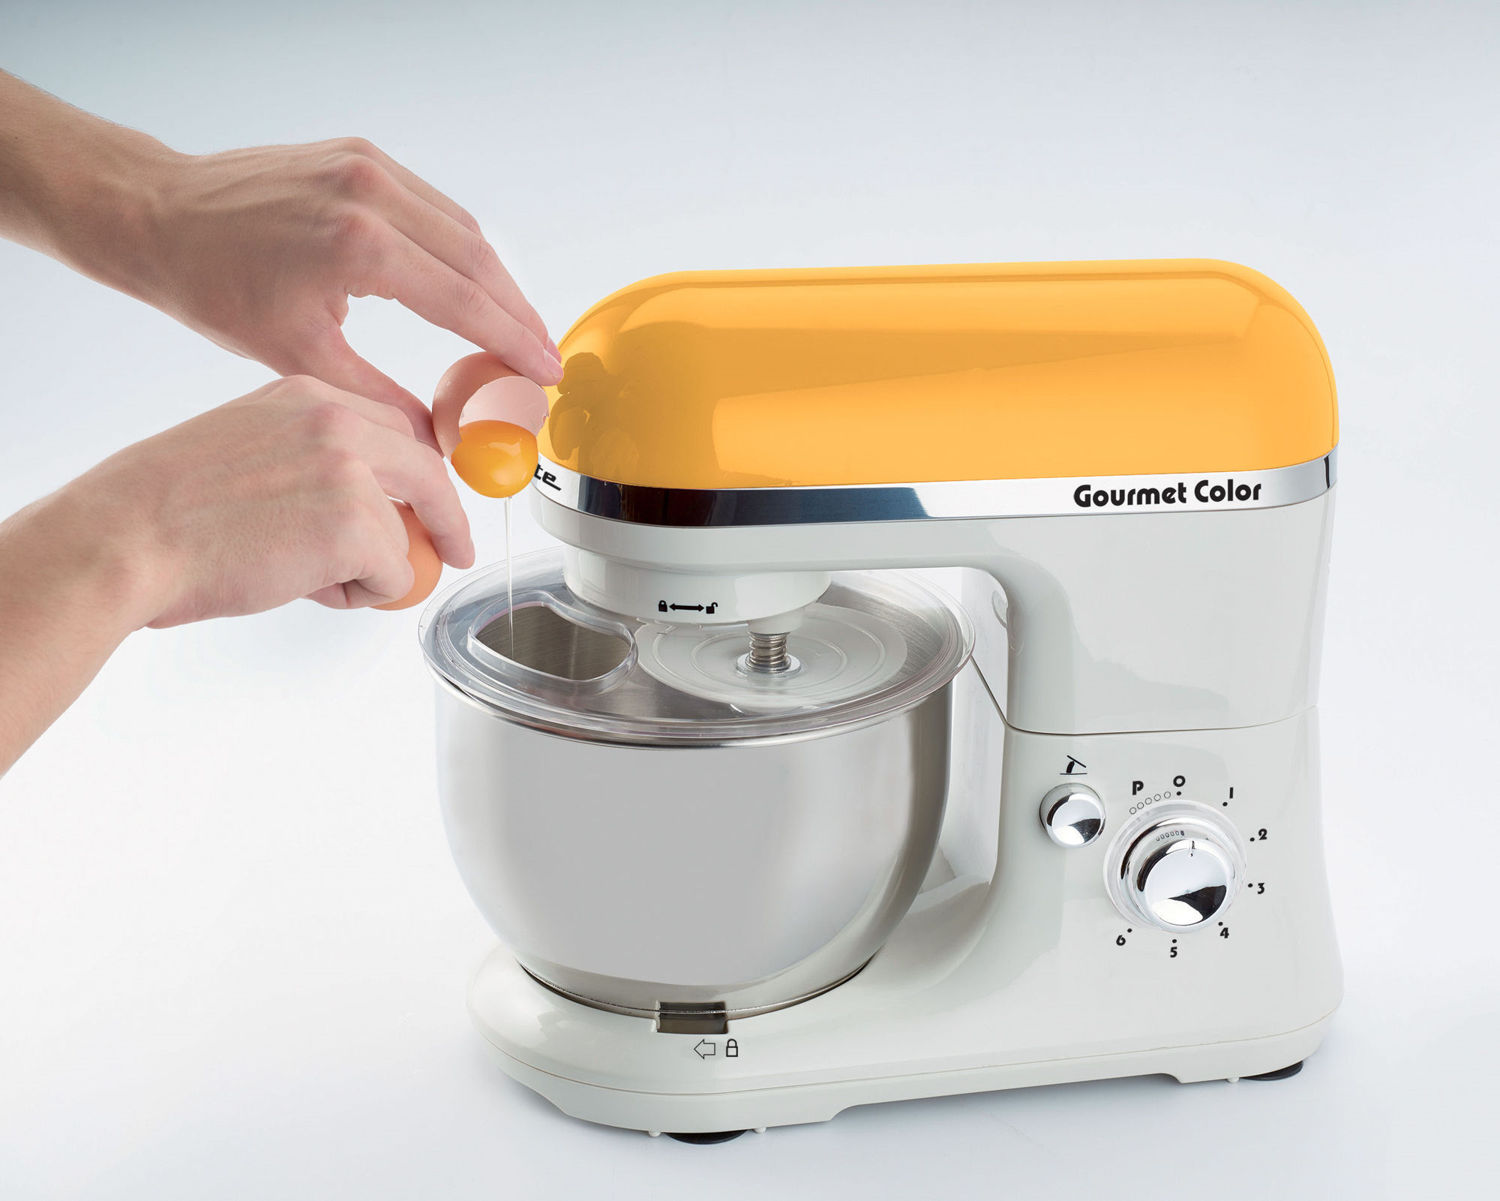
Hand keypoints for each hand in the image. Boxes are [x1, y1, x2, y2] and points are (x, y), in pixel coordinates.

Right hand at [66, 376, 473, 626]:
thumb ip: (310, 464)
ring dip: (372, 570)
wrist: (122, 540)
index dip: (417, 474)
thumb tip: (364, 509)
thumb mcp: (246, 451)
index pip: (394, 429)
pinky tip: (305, 588)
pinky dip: (362, 596)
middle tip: (452, 552)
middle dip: (446, 517)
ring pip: (407, 534)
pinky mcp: (355, 526)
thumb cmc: (163, 513)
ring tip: (304, 577)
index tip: (432, 502)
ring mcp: (350, 471)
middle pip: (428, 470)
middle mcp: (335, 422)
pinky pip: (395, 576)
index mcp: (305, 396)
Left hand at [130, 139, 561, 440]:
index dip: (513, 341)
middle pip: (479, 259)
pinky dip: (462, 249)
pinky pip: (434, 207)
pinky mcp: (360, 155)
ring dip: (498, 281)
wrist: (157, 215)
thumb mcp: (297, 358)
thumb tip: (434, 440)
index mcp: (357, 245)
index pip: (464, 300)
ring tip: (518, 328)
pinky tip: (476, 285)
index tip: (545, 372)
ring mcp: (368, 166)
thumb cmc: (212, 286)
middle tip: (545, 357)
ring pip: (464, 229)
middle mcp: (371, 193)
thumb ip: (377, 398)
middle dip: (519, 313)